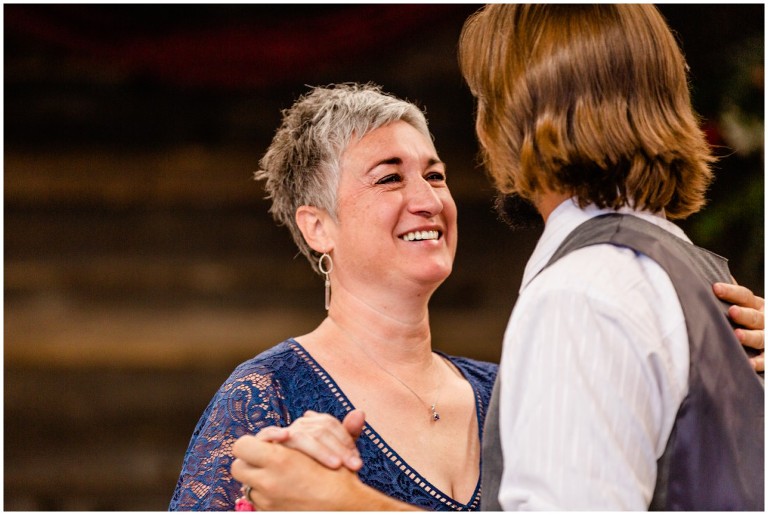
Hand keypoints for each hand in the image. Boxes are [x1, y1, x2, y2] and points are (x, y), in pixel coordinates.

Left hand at [231, 436, 416, 510]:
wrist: (346, 511)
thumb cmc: (343, 482)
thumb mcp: (339, 451)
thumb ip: (340, 431)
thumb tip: (358, 413)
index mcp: (279, 460)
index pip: (242, 446)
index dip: (254, 442)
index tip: (272, 444)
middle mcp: (267, 482)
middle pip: (237, 467)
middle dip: (248, 463)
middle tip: (265, 459)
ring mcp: (267, 503)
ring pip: (245, 487)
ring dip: (257, 480)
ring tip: (274, 475)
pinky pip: (257, 503)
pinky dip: (266, 496)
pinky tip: (284, 491)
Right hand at [252, 409, 364, 470]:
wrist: (295, 486)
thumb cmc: (318, 469)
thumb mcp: (336, 454)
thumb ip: (348, 434)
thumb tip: (360, 412)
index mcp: (314, 425)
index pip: (330, 424)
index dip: (346, 440)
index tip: (357, 461)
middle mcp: (298, 427)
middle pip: (319, 431)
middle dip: (339, 449)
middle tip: (354, 467)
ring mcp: (283, 435)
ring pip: (300, 435)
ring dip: (319, 450)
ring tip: (336, 465)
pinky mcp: (266, 445)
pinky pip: (266, 434)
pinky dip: (273, 432)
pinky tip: (285, 435)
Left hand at [714, 282, 764, 371]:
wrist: (767, 332)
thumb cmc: (745, 317)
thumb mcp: (742, 304)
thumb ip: (728, 294)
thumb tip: (701, 277)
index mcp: (756, 305)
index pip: (745, 296)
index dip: (731, 292)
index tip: (714, 288)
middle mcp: (764, 320)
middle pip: (754, 316)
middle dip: (744, 314)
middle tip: (732, 312)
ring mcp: (767, 337)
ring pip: (761, 337)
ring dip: (750, 336)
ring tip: (737, 335)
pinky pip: (766, 360)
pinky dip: (759, 362)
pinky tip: (748, 363)